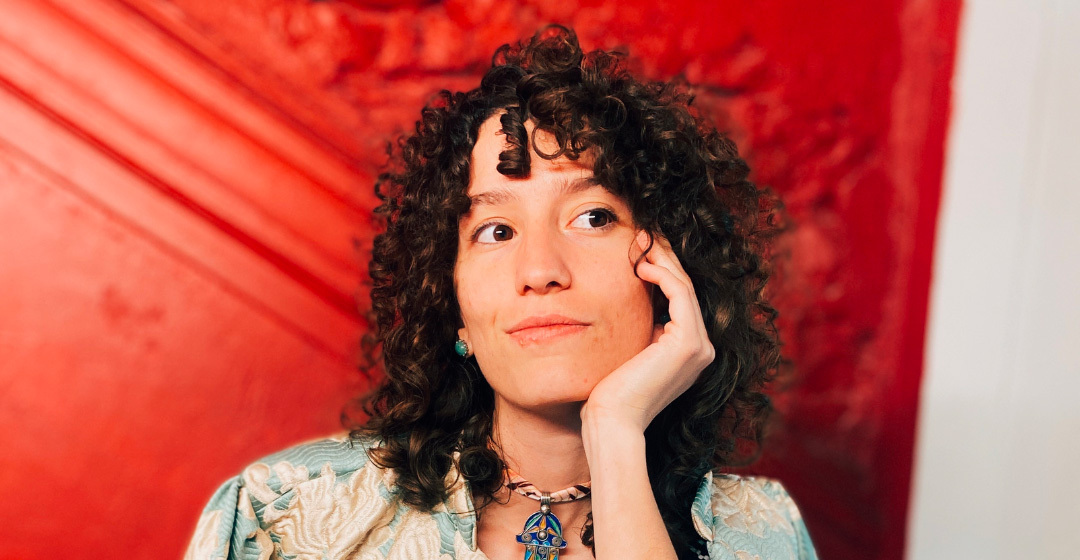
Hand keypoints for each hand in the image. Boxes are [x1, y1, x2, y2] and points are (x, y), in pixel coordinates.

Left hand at [581, 231, 714, 432]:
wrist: (612, 420)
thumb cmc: (610, 390)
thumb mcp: (629, 348)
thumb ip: (640, 326)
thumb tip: (630, 292)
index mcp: (688, 350)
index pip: (680, 298)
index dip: (662, 269)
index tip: (640, 248)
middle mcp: (702, 348)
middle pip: (686, 289)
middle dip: (665, 258)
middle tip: (644, 233)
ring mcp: (700, 347)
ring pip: (684, 287)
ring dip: (663, 261)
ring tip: (641, 242)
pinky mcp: (689, 344)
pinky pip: (680, 295)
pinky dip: (662, 275)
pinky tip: (641, 265)